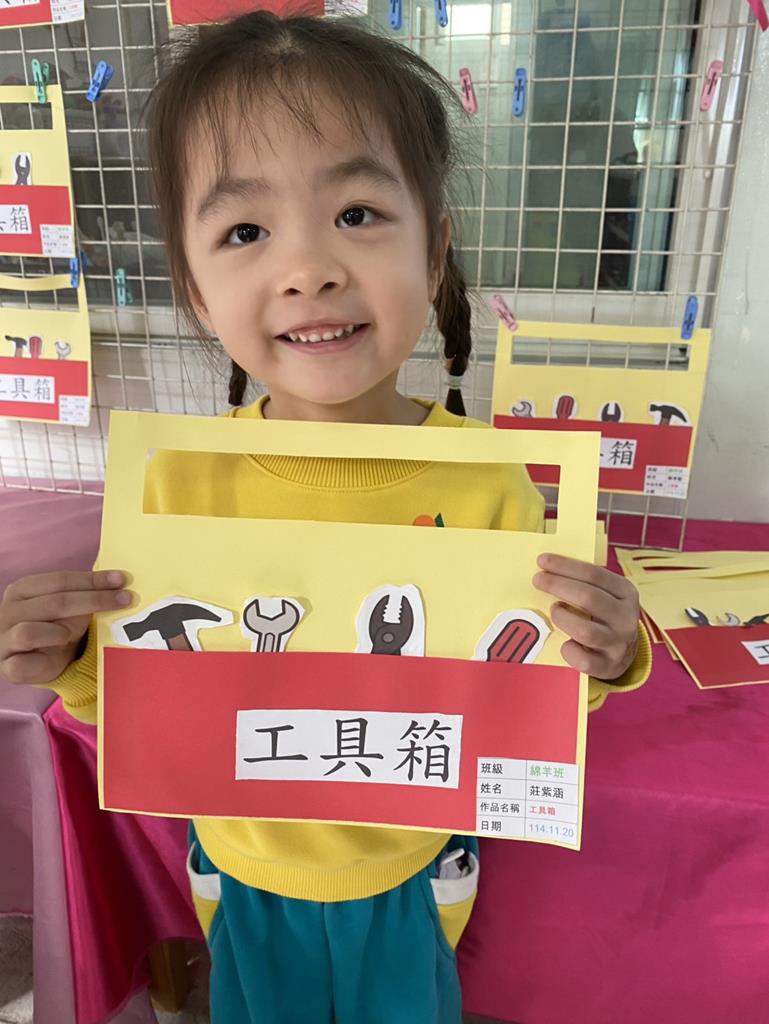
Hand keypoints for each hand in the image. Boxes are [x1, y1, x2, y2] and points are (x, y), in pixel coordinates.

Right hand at [0, 570, 131, 685]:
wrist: (42, 663)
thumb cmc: (58, 627)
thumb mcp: (72, 608)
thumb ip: (87, 593)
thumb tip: (118, 581)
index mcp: (23, 590)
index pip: (60, 580)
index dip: (92, 580)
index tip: (121, 580)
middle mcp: (9, 611)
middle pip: (54, 602)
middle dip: (94, 600)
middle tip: (124, 600)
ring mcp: (4, 639)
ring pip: (29, 632)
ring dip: (59, 632)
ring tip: (72, 635)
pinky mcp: (7, 666)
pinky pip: (22, 662)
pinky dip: (43, 658)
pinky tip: (57, 654)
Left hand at [533, 554, 639, 679]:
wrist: (623, 654)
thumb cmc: (604, 617)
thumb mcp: (606, 595)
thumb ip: (585, 583)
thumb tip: (547, 567)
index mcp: (626, 593)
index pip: (594, 574)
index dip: (565, 566)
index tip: (542, 560)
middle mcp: (626, 618)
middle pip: (588, 597)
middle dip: (557, 585)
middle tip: (538, 580)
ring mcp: (618, 644)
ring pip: (585, 630)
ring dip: (562, 618)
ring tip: (554, 611)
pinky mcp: (608, 666)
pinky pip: (582, 660)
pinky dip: (568, 650)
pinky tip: (565, 643)